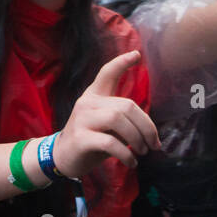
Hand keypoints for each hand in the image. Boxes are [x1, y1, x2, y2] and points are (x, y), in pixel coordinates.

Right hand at [54, 51, 158, 177]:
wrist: (63, 156)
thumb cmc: (91, 138)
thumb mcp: (106, 124)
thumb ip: (123, 120)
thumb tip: (150, 134)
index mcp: (94, 96)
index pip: (107, 74)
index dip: (121, 63)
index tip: (136, 55)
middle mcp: (87, 103)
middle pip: (125, 105)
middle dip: (146, 126)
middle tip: (153, 144)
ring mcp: (81, 120)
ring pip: (117, 120)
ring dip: (137, 138)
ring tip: (142, 151)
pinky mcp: (81, 138)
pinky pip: (110, 143)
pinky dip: (126, 154)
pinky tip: (131, 162)